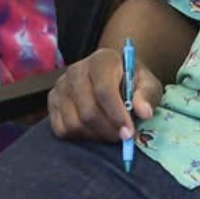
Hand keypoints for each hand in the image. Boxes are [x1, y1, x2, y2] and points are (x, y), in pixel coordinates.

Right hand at [48, 46, 163, 143]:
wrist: (111, 75)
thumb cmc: (131, 81)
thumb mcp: (147, 84)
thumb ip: (147, 95)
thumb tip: (143, 112)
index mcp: (101, 60)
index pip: (104, 91)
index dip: (116, 115)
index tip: (129, 133)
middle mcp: (76, 70)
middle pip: (88, 111)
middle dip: (108, 130)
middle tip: (122, 137)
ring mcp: (61, 86)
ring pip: (74, 123)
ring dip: (95, 135)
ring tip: (109, 132)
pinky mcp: (52, 100)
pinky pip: (61, 129)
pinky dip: (79, 136)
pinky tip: (93, 130)